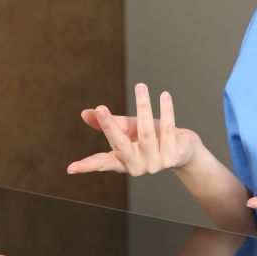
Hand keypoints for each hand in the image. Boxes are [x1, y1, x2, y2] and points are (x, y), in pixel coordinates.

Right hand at [66, 83, 201, 175]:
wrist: (186, 151)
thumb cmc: (154, 138)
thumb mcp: (130, 130)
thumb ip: (111, 123)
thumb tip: (85, 113)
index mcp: (124, 161)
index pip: (102, 163)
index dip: (87, 165)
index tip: (70, 168)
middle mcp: (138, 166)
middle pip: (121, 146)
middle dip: (110, 126)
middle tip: (100, 108)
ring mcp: (156, 163)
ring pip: (147, 133)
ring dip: (143, 106)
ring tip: (140, 86)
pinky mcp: (174, 156)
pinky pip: (168, 129)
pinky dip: (166, 111)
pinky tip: (164, 95)